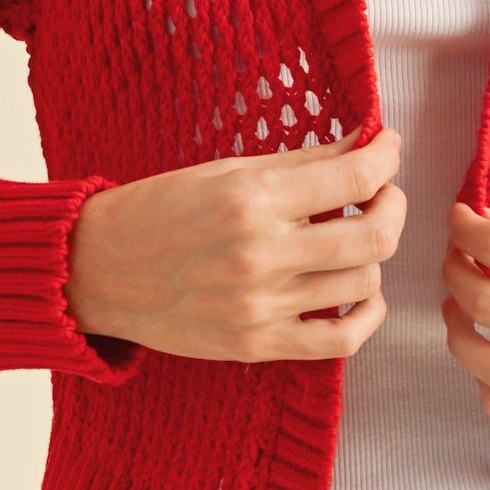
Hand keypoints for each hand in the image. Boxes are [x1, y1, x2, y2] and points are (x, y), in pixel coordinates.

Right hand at [65, 124, 405, 362]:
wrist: (95, 270)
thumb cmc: (158, 210)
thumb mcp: (224, 171)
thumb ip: (299, 162)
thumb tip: (363, 144)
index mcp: (250, 199)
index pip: (354, 175)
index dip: (386, 156)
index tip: (387, 146)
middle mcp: (260, 254)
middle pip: (375, 235)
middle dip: (393, 205)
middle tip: (382, 193)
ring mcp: (260, 307)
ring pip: (364, 282)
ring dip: (372, 255)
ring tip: (352, 238)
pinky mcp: (256, 346)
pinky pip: (341, 340)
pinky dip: (366, 315)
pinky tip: (358, 292)